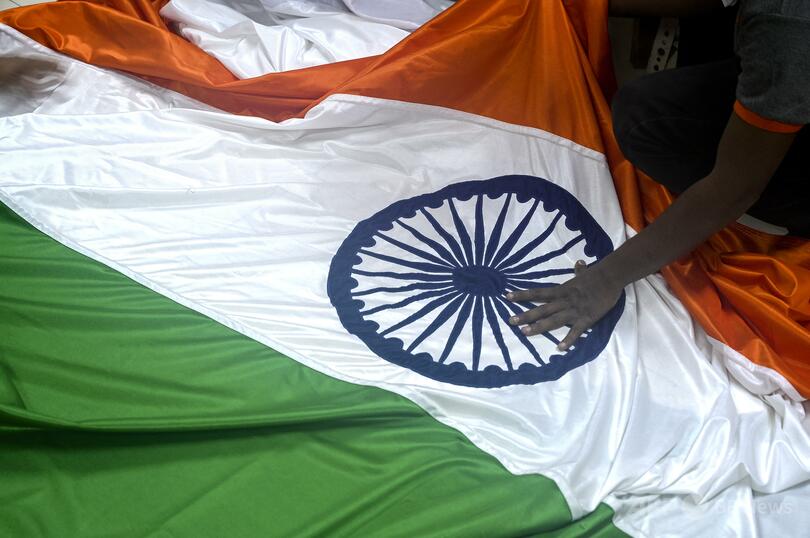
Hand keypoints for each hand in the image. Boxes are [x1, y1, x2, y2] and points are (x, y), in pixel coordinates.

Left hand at [505, 260, 623, 350]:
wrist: (611, 277)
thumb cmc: (597, 275)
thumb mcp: (584, 273)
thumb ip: (579, 271)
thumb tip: (579, 264)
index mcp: (561, 290)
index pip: (538, 293)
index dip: (523, 295)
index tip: (507, 297)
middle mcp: (564, 300)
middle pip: (541, 309)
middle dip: (525, 315)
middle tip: (510, 321)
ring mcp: (574, 310)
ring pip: (553, 320)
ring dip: (538, 327)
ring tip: (524, 333)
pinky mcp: (586, 319)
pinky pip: (575, 331)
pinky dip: (568, 340)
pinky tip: (559, 348)